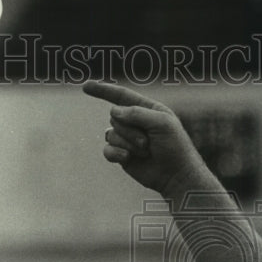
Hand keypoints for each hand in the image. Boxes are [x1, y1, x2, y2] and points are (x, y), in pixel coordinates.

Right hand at [82, 80, 209, 194]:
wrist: (175, 175)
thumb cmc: (175, 147)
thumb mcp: (162, 123)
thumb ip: (137, 113)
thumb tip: (113, 111)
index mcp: (147, 109)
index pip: (121, 96)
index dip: (103, 90)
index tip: (85, 86)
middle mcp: (135, 122)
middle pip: (115, 117)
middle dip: (130, 131)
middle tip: (149, 143)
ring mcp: (127, 138)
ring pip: (110, 134)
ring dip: (128, 144)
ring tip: (146, 152)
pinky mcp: (122, 155)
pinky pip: (107, 150)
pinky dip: (116, 154)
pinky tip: (127, 158)